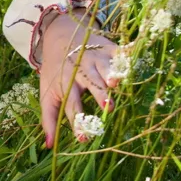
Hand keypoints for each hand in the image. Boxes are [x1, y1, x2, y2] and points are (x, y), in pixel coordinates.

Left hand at [38, 8, 119, 147]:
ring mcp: (95, 58)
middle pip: (91, 85)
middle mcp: (81, 71)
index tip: (84, 139)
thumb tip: (48, 146)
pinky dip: (127, 56)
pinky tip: (133, 59)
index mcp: (65, 84)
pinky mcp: (108, 48)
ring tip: (115, 82)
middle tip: (107, 106)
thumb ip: (48, 119)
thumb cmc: (55, 71)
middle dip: (99, 94)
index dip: (78, 122)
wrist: (59, 35)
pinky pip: (120, 52)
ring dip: (110, 74)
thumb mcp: (47, 93)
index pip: (72, 106)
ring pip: (105, 67)